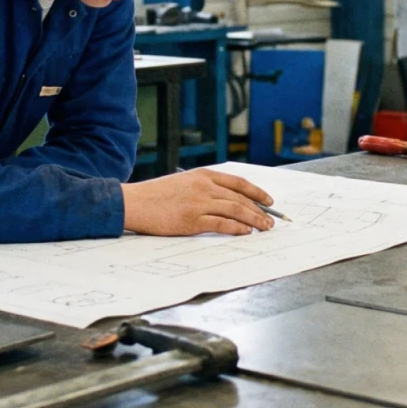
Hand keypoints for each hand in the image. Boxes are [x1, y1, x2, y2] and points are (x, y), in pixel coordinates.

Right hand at [121, 169, 274, 235]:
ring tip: (264, 228)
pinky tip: (246, 232)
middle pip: (240, 198)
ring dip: (254, 220)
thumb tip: (225, 200)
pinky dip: (237, 228)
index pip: (238, 182)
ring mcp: (198, 203)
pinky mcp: (192, 221)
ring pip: (235, 210)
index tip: (269, 200)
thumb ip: (203, 188)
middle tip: (272, 220)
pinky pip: (221, 224)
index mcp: (202, 175)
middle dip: (260, 209)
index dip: (257, 192)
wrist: (134, 203)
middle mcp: (204, 187)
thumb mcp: (182, 183)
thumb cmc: (155, 195)